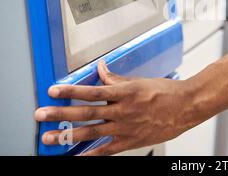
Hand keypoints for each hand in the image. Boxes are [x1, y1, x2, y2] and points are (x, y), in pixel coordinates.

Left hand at [34, 62, 192, 155]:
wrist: (187, 107)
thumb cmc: (167, 92)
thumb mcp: (141, 81)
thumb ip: (117, 78)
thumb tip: (101, 70)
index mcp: (126, 92)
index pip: (92, 91)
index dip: (70, 91)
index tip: (53, 91)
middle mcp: (123, 110)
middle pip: (86, 112)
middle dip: (60, 114)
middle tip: (41, 115)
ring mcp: (127, 127)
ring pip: (91, 132)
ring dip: (68, 135)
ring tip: (50, 137)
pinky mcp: (131, 141)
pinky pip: (107, 150)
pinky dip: (90, 155)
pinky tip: (76, 157)